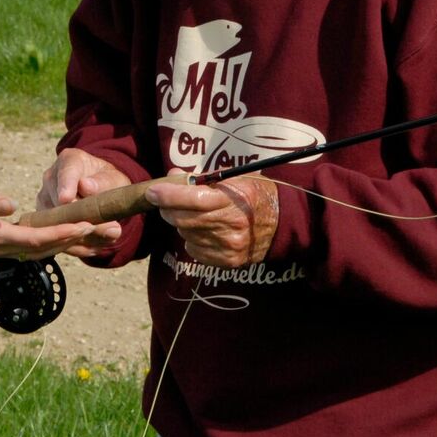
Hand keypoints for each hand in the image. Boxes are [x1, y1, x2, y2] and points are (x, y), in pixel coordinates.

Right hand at [0, 190, 93, 260]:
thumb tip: (11, 205)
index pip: (37, 236)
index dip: (62, 232)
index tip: (85, 225)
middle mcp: (6, 247)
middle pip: (49, 247)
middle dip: (79, 240)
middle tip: (108, 232)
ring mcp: (6, 248)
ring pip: (47, 250)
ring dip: (73, 245)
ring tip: (100, 237)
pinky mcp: (6, 245)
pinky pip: (39, 247)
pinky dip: (59, 244)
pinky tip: (73, 239)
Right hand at [36, 148, 126, 256]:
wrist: (99, 189)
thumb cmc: (106, 181)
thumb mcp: (113, 178)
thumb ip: (103, 182)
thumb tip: (87, 187)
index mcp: (68, 161)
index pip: (65, 173)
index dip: (65, 187)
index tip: (66, 199)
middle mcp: (51, 179)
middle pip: (59, 203)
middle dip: (81, 220)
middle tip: (112, 230)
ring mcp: (44, 200)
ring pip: (55, 223)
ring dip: (81, 236)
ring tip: (108, 238)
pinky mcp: (43, 219)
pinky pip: (55, 236)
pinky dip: (76, 245)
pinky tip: (95, 247)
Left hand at [146, 174, 278, 266]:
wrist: (284, 223)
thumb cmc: (255, 195)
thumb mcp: (234, 178)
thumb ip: (201, 178)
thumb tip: (172, 175)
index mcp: (234, 199)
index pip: (193, 199)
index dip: (168, 195)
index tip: (153, 191)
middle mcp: (232, 224)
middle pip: (184, 220)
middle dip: (168, 209)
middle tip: (164, 201)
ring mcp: (230, 246)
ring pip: (187, 235)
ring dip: (181, 224)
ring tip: (193, 215)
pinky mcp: (229, 261)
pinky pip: (195, 251)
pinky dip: (192, 240)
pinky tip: (203, 231)